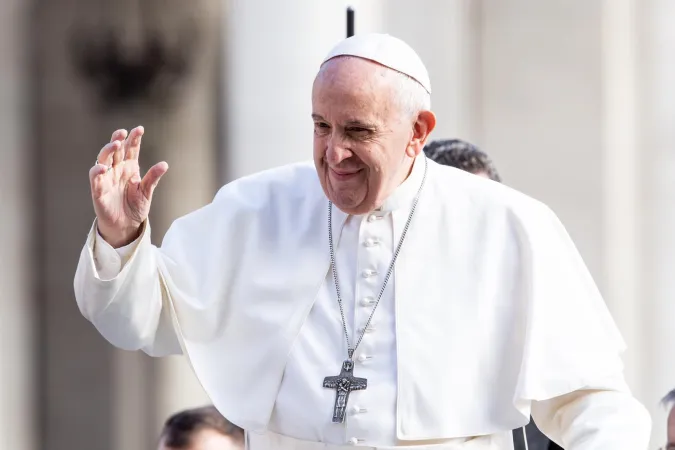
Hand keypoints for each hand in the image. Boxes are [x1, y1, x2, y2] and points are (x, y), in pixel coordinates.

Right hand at [89, 126, 167, 247]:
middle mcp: (116, 170)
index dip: (134, 139)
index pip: (131, 149)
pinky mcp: (98, 190)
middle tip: (123, 132)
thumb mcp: (147, 191)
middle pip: (115, 150)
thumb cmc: (136, 207)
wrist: (126, 225)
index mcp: (129, 167)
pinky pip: (95, 179)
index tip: (140, 129)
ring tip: (115, 144)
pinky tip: (103, 167)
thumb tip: (165, 164)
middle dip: (118, 139)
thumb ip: (153, 178)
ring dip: (107, 150)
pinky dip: (97, 172)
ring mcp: (106, 178)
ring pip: (103, 160)